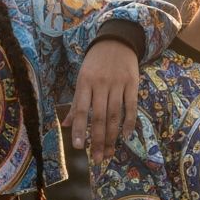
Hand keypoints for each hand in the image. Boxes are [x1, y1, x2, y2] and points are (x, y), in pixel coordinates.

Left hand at [63, 39, 138, 163]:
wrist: (116, 40)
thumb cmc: (95, 62)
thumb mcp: (82, 77)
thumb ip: (76, 102)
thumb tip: (67, 125)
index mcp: (85, 82)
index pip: (82, 109)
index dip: (81, 129)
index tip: (80, 147)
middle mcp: (101, 84)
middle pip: (100, 116)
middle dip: (98, 140)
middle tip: (98, 159)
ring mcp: (118, 84)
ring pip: (115, 115)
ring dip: (112, 136)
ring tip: (110, 153)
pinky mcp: (132, 84)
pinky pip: (131, 107)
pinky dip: (129, 122)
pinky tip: (126, 136)